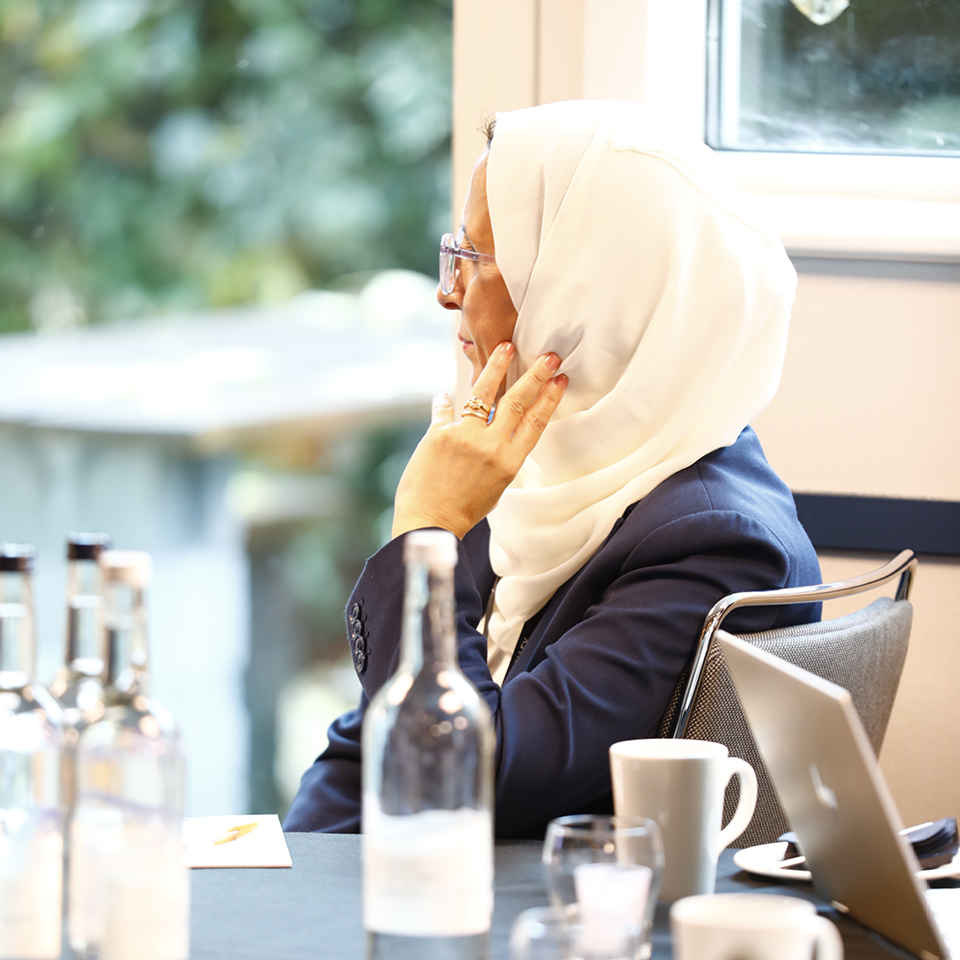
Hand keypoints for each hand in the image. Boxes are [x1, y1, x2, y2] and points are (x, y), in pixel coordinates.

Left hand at [391, 341, 567, 539]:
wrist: (430, 522)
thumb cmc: (464, 507)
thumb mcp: (495, 484)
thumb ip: (499, 452)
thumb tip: (494, 424)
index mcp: (509, 462)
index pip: (535, 422)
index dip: (549, 398)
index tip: (560, 379)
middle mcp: (490, 446)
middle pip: (517, 401)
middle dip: (535, 375)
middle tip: (549, 356)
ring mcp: (464, 437)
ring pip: (484, 392)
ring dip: (496, 366)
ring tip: (505, 347)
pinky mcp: (438, 435)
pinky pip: (444, 408)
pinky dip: (444, 401)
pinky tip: (444, 394)